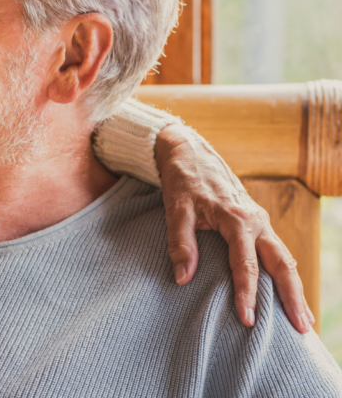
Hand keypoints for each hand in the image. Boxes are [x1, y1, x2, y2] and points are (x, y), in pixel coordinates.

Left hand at [155, 124, 313, 333]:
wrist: (189, 152)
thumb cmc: (182, 181)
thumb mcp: (175, 209)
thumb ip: (180, 242)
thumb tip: (183, 278)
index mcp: (237, 218)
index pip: (245, 264)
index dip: (246, 293)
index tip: (247, 319)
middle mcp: (255, 221)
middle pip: (282, 264)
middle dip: (292, 296)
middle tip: (301, 328)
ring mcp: (260, 221)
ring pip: (285, 259)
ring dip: (295, 288)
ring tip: (304, 319)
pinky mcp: (257, 222)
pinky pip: (277, 251)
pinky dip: (285, 273)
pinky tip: (288, 292)